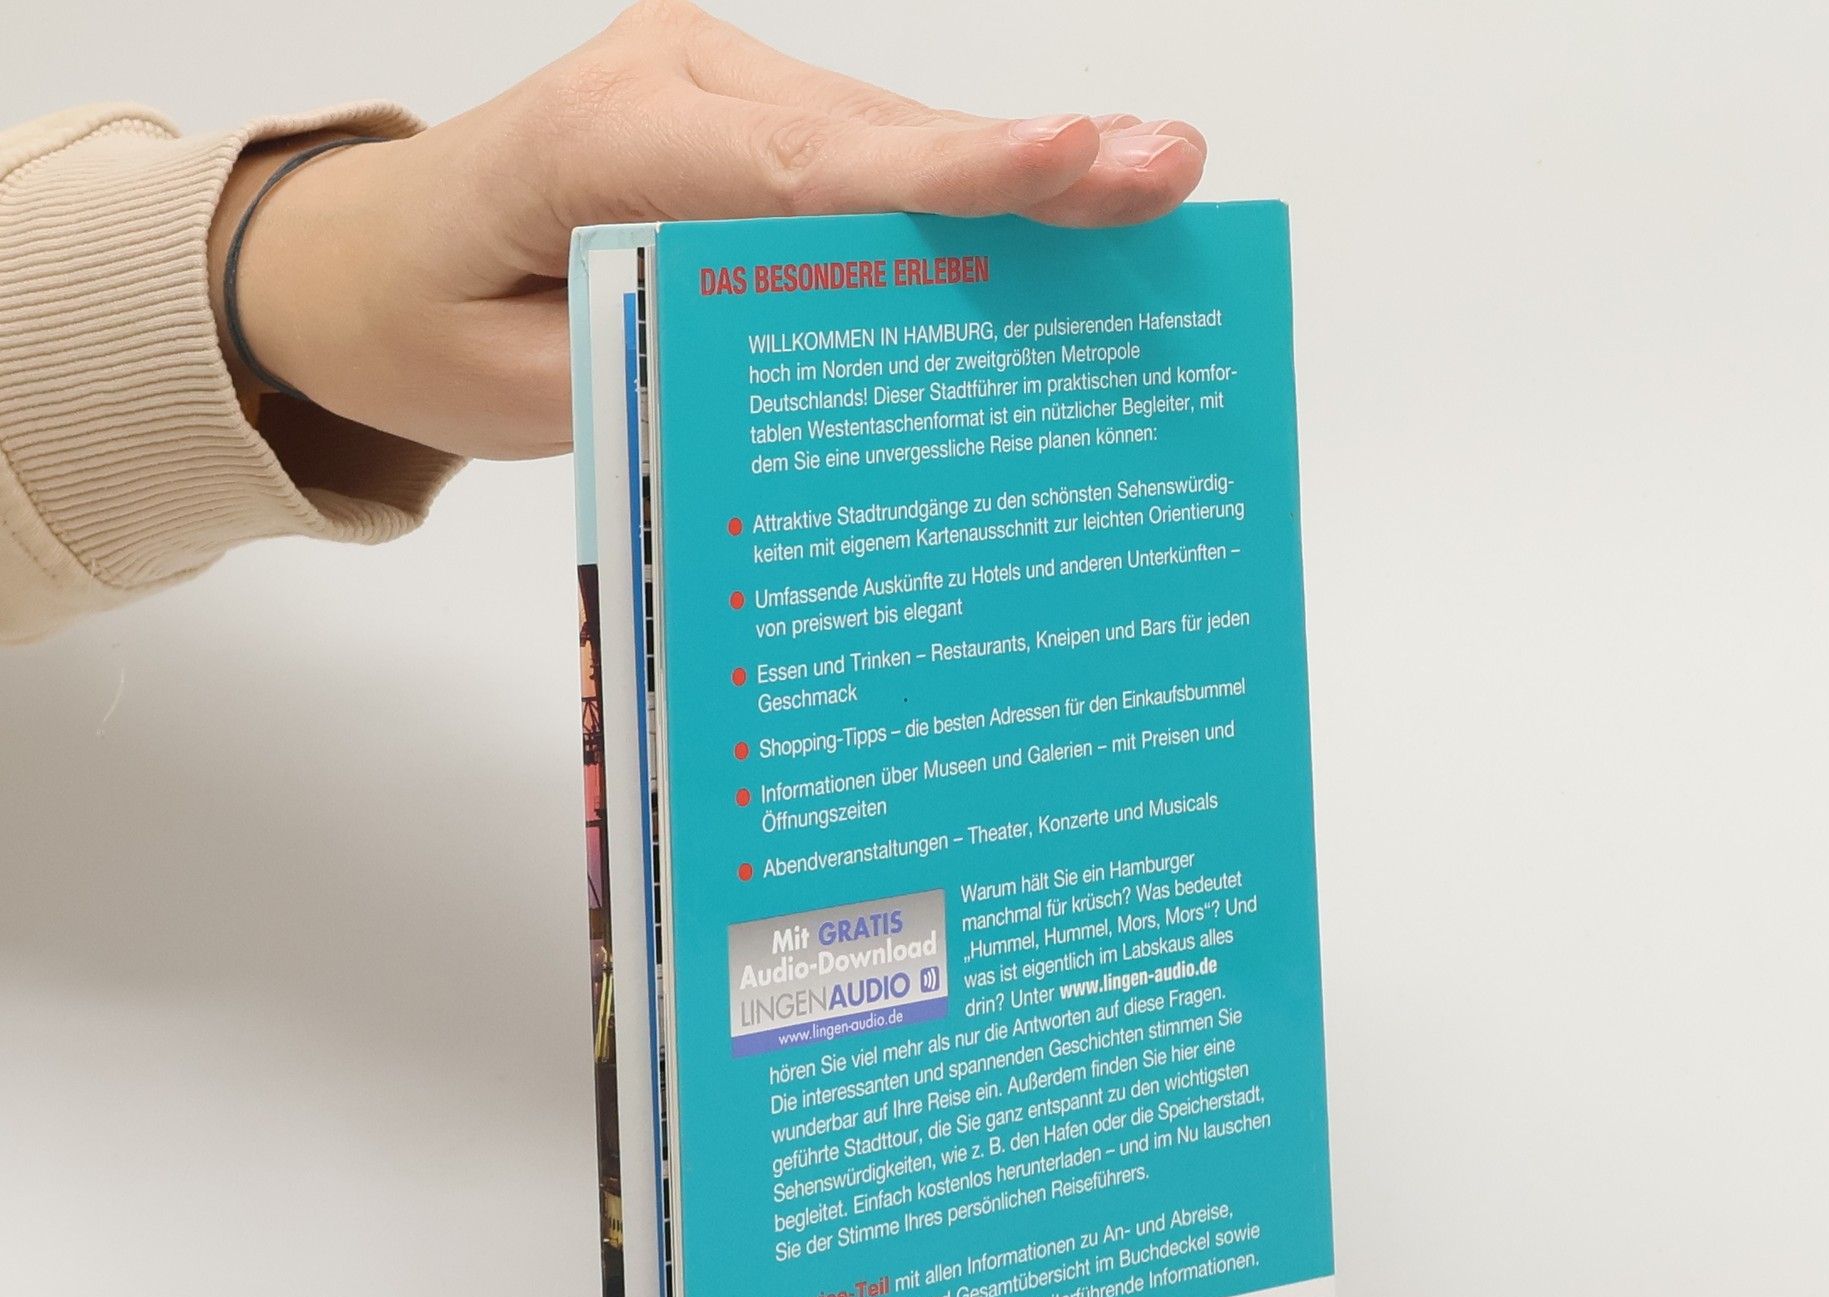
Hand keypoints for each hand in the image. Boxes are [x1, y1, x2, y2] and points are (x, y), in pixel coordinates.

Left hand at [210, 0, 1206, 460]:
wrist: (362, 261)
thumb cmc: (428, 328)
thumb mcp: (533, 388)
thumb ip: (670, 366)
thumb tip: (826, 367)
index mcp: (605, 139)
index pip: (807, 167)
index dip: (948, 175)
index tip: (1071, 165)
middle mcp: (678, 80)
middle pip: (874, 137)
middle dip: (1023, 168)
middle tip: (1169, 171)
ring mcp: (714, 87)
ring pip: (883, 141)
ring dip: (1003, 186)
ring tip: (1142, 195)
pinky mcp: (740, 120)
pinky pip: (860, 159)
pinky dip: (946, 200)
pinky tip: (1049, 219)